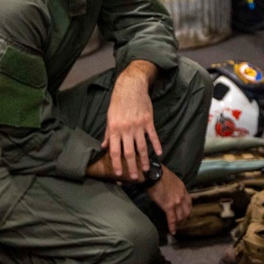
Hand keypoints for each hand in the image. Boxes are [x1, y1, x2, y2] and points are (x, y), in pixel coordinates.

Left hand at [102, 60, 160, 181]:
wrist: (131, 86)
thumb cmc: (118, 101)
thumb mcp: (110, 117)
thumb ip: (108, 133)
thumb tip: (104, 146)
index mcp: (115, 129)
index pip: (115, 150)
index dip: (117, 163)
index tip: (119, 173)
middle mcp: (126, 129)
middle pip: (129, 152)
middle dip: (132, 166)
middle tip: (135, 177)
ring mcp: (138, 125)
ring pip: (142, 146)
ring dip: (144, 159)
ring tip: (147, 169)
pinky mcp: (148, 121)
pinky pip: (153, 135)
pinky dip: (157, 144)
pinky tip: (159, 152)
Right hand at [148, 165, 192, 234]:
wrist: (156, 175)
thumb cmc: (162, 175)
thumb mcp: (174, 181)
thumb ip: (177, 189)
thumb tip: (174, 194)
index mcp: (184, 190)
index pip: (189, 203)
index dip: (188, 210)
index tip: (186, 214)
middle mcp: (182, 197)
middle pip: (186, 212)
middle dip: (184, 219)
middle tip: (182, 223)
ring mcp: (176, 202)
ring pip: (180, 217)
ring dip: (179, 223)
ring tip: (177, 227)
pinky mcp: (168, 207)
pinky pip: (172, 219)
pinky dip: (172, 226)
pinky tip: (172, 231)